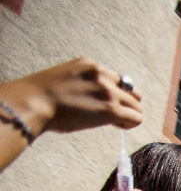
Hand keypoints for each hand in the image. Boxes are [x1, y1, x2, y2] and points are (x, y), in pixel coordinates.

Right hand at [1, 58, 143, 137]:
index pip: (117, 79)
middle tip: (111, 114)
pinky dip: (129, 124)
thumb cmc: (41, 95)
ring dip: (128, 114)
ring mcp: (108, 92)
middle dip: (125, 103)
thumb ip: (84, 82)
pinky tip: (116, 125)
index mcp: (90, 65)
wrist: (33, 102)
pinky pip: (136, 118)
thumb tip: (93, 97)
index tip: (102, 102)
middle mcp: (103, 75)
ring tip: (113, 121)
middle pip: (131, 91)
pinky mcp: (111, 109)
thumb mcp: (65, 77)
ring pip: (136, 106)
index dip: (114, 93)